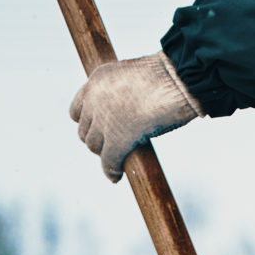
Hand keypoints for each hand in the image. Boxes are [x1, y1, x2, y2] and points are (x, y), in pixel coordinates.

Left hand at [69, 54, 202, 182]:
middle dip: (97, 140)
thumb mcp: (135, 78)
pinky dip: (111, 172)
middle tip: (112, 147)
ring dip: (104, 155)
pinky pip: (108, 162)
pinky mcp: (117, 140)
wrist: (177, 82)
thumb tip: (128, 111)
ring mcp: (104, 120)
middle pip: (85, 131)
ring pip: (94, 147)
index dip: (88, 123)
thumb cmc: (167, 78)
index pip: (78, 110)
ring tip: (116, 160)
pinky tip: (116, 177)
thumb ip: (123, 93)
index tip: (99, 130)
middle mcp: (94, 99)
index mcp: (97, 80)